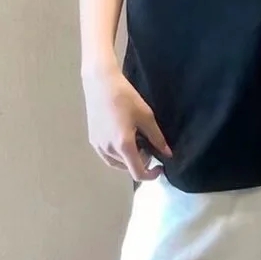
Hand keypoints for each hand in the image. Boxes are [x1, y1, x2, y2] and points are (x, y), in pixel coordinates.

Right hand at [82, 66, 170, 181]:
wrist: (101, 83)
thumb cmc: (126, 97)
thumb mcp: (146, 116)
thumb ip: (157, 138)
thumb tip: (167, 154)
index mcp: (123, 145)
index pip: (138, 173)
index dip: (151, 175)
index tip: (160, 167)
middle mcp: (108, 150)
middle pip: (128, 167)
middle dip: (141, 161)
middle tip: (148, 144)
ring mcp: (98, 146)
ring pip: (116, 163)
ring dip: (128, 159)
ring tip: (136, 142)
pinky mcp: (93, 139)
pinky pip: (107, 156)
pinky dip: (117, 155)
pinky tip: (123, 140)